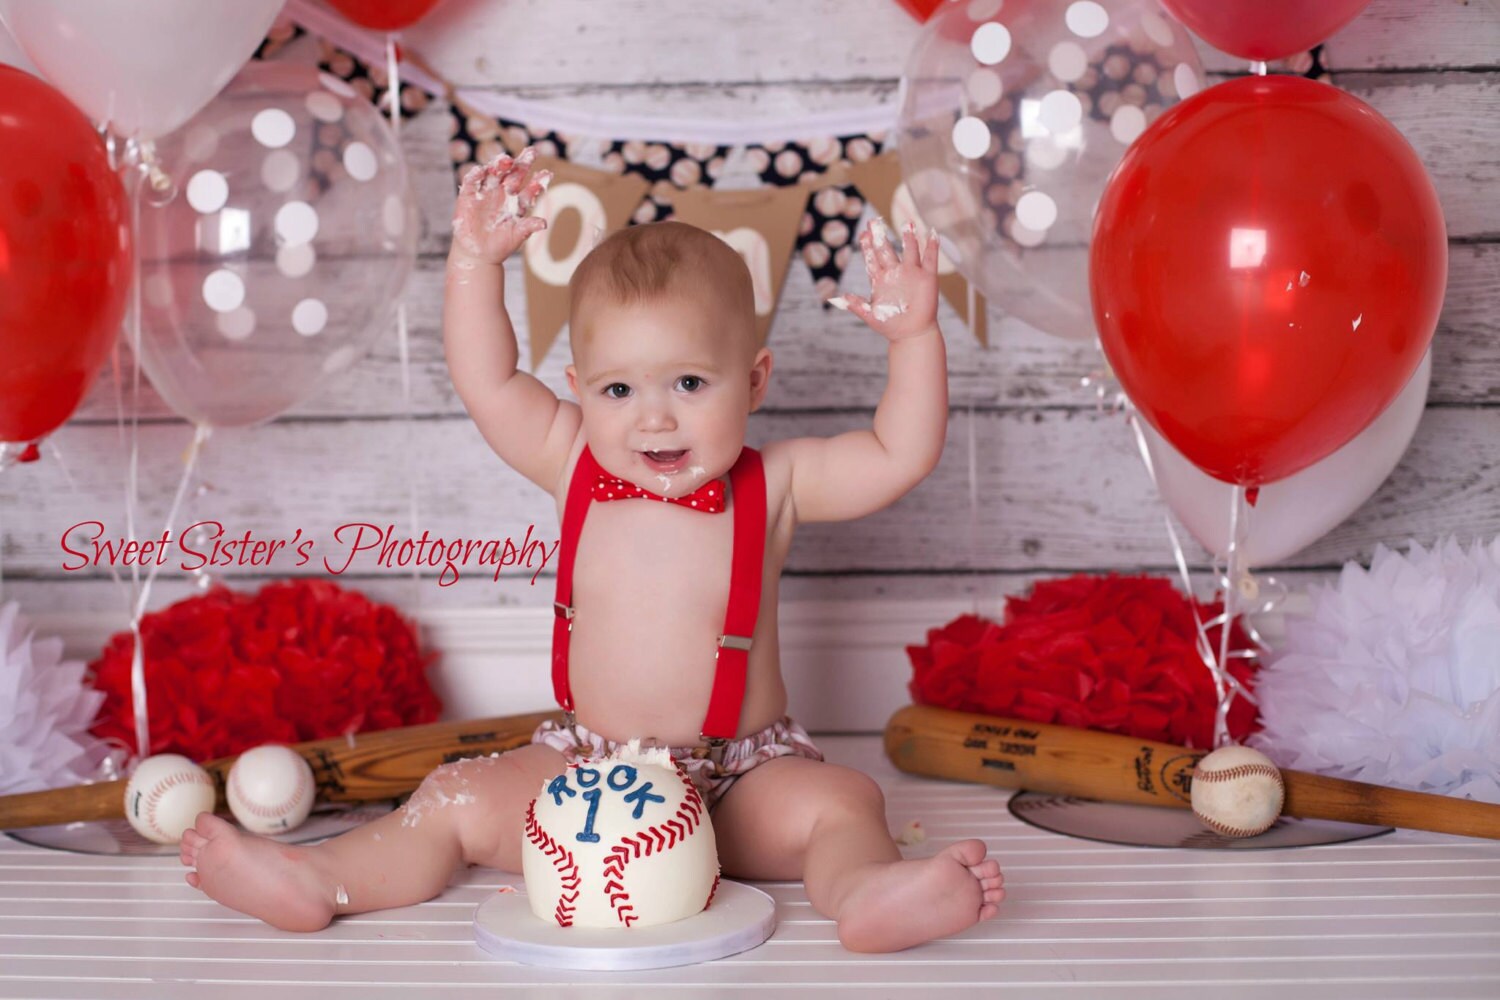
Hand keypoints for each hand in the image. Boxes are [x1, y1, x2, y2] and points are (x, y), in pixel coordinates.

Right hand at [450, 146, 550, 264]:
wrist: (478, 254)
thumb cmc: (500, 245)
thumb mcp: (516, 236)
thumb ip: (528, 227)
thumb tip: (544, 223)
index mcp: (517, 201)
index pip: (530, 187)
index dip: (539, 181)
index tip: (549, 174)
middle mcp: (503, 192)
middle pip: (514, 173)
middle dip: (522, 163)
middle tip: (532, 153)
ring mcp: (486, 191)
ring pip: (494, 173)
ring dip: (500, 164)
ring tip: (507, 160)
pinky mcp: (468, 195)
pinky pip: (472, 182)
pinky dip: (475, 175)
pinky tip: (481, 170)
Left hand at [829, 217, 939, 341]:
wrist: (911, 335)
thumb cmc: (891, 326)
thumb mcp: (870, 316)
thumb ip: (856, 305)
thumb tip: (839, 298)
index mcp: (880, 280)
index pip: (872, 258)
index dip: (867, 246)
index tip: (863, 233)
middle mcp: (895, 273)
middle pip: (887, 249)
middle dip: (880, 236)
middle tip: (874, 221)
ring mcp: (912, 274)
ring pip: (910, 250)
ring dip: (909, 237)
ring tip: (907, 222)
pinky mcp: (927, 278)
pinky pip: (930, 259)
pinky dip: (932, 246)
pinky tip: (932, 233)